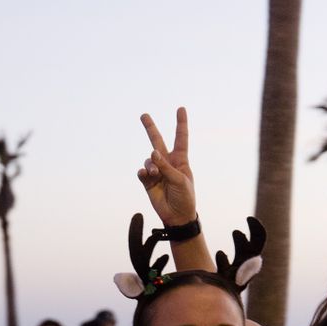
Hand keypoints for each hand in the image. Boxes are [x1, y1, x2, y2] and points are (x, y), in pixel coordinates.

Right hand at [138, 107, 196, 226]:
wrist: (177, 216)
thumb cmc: (185, 197)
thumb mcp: (180, 180)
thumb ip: (166, 166)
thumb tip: (153, 152)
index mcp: (180, 160)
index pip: (181, 138)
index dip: (181, 124)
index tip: (181, 109)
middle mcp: (167, 163)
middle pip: (157, 141)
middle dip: (150, 128)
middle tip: (143, 115)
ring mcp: (157, 172)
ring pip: (148, 159)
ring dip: (150, 164)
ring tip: (154, 173)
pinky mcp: (148, 182)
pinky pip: (142, 172)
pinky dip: (143, 172)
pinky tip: (146, 174)